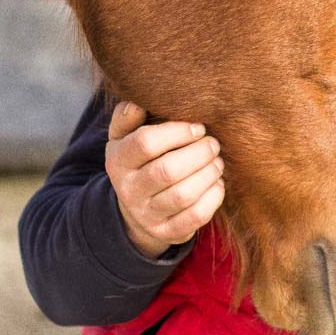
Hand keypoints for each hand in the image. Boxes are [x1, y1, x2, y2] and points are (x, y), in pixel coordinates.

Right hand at [105, 101, 224, 258]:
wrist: (137, 209)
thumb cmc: (139, 160)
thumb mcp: (125, 137)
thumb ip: (128, 116)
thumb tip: (137, 102)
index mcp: (118, 161)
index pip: (145, 143)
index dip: (177, 132)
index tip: (198, 127)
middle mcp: (128, 190)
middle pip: (167, 171)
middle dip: (198, 153)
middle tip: (213, 144)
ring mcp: (147, 215)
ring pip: (182, 195)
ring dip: (208, 174)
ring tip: (217, 162)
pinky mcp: (167, 232)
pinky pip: (195, 217)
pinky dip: (213, 197)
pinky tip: (217, 183)